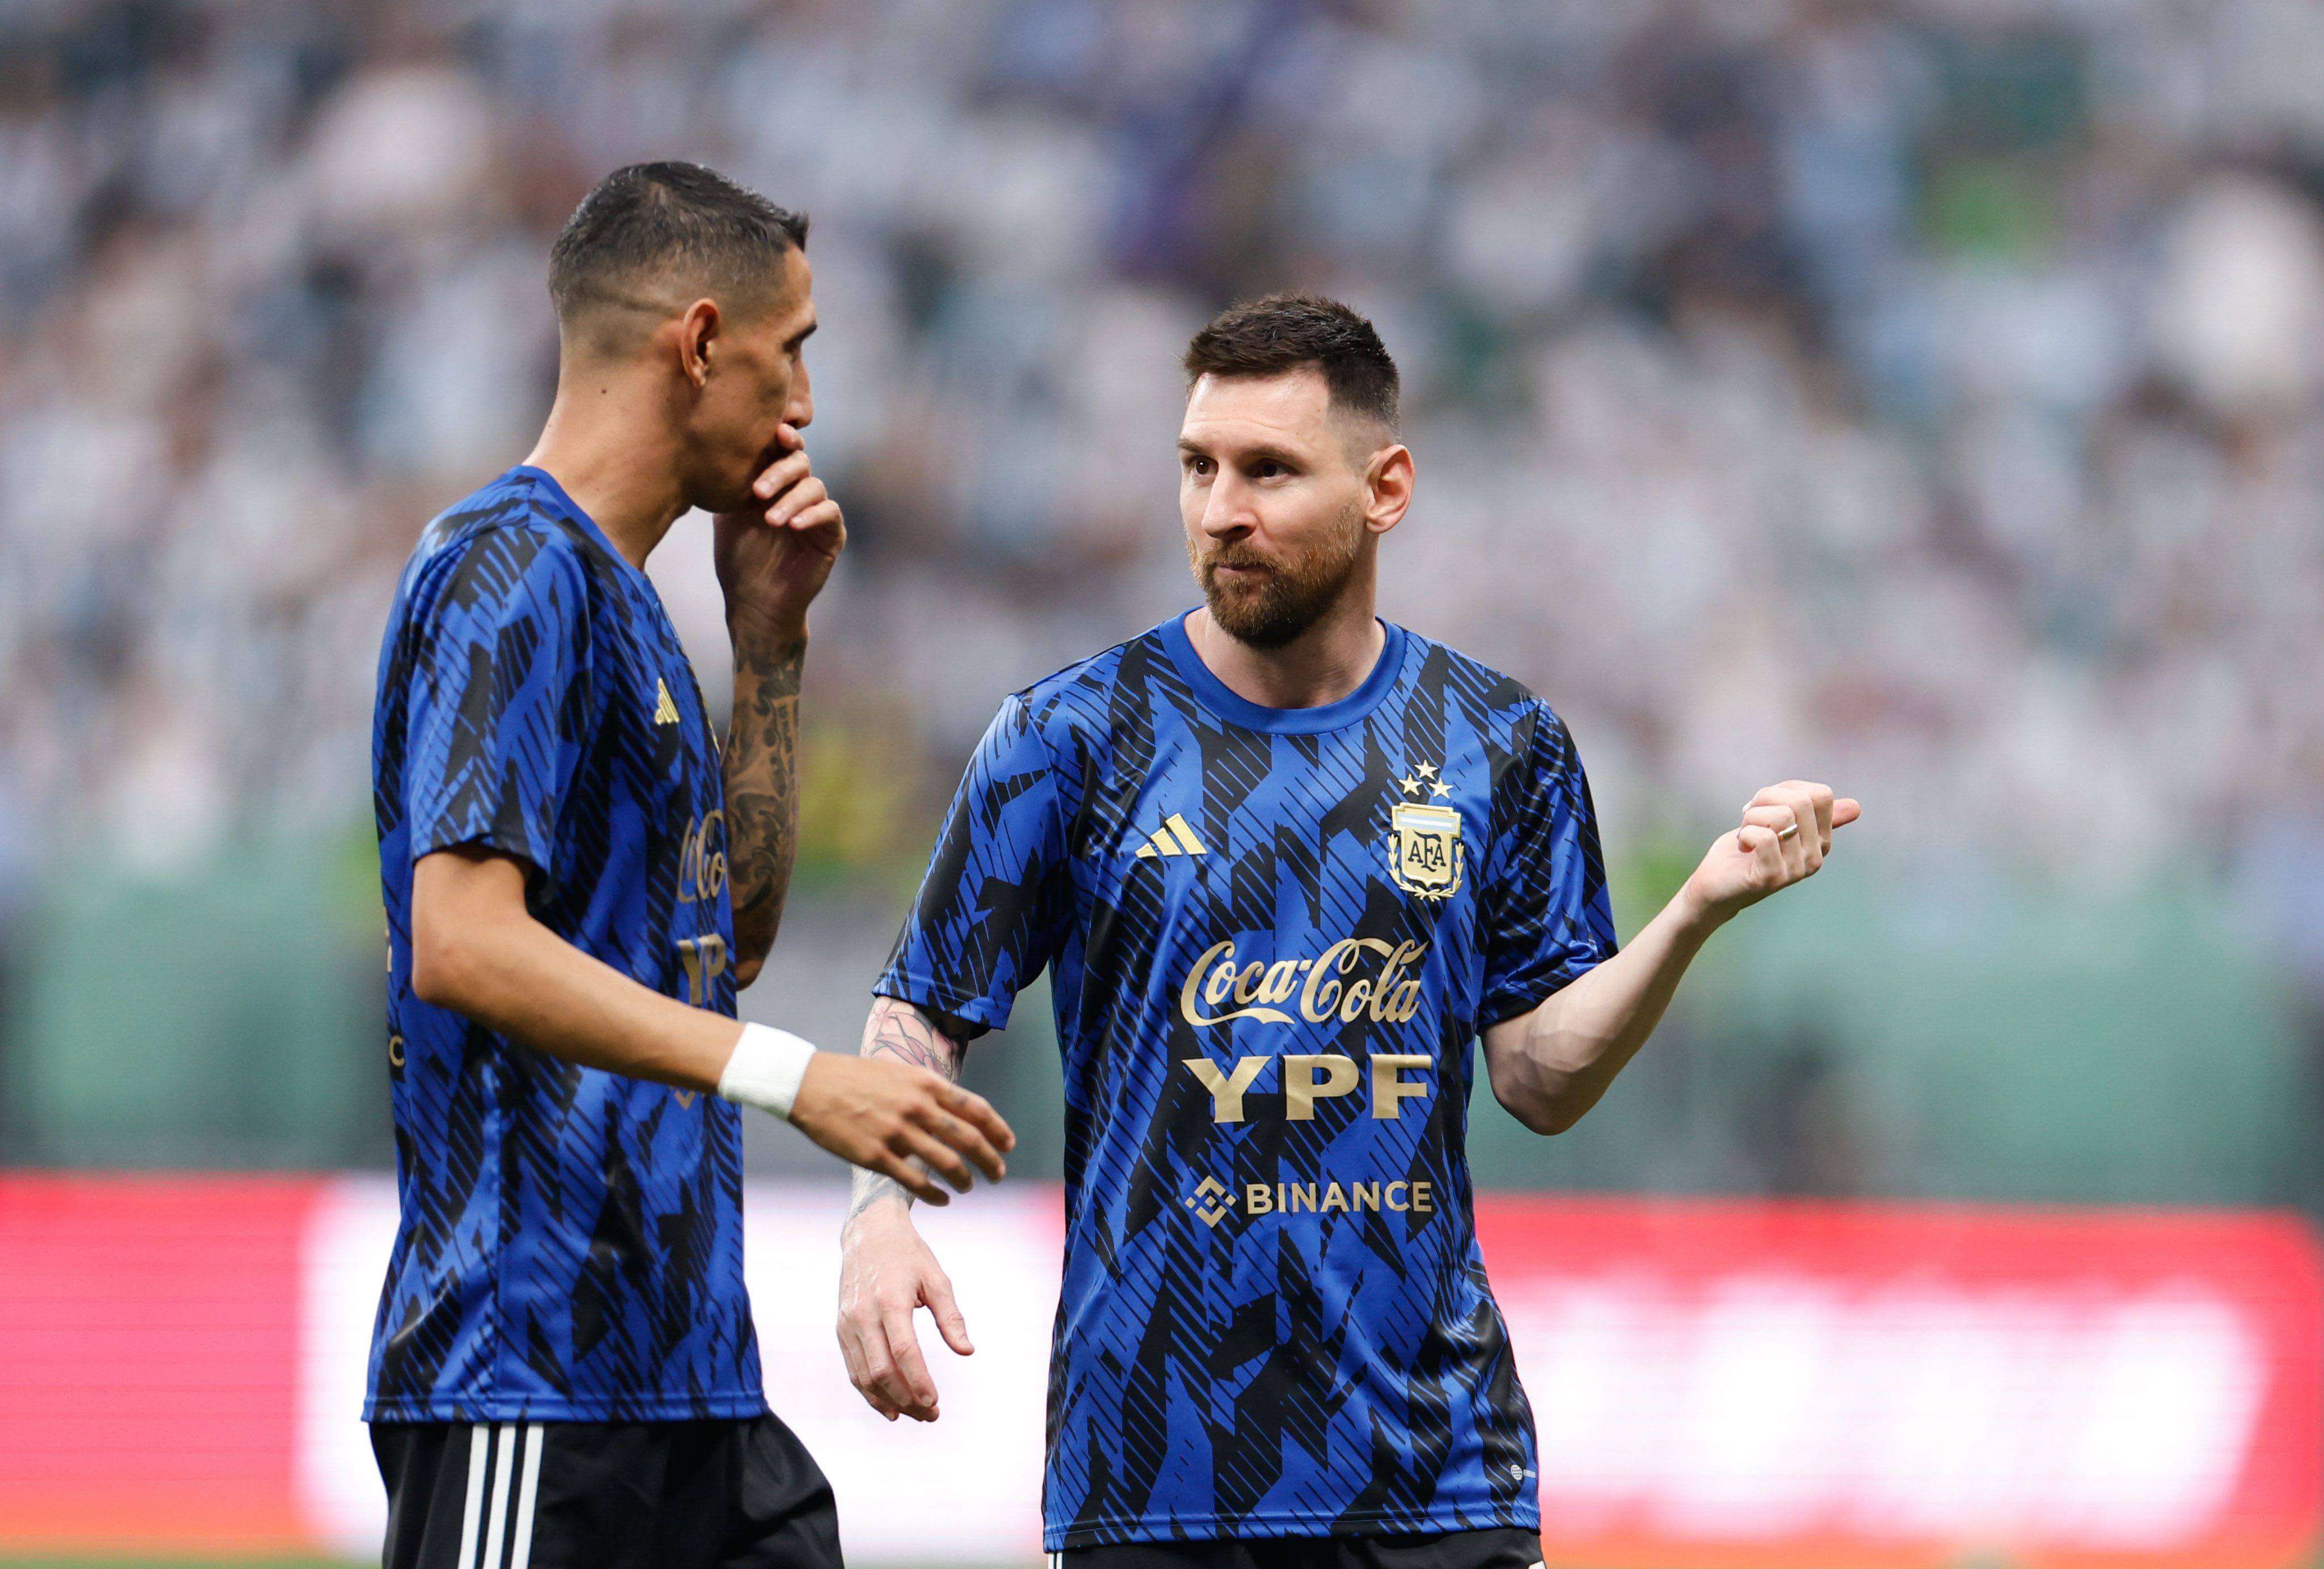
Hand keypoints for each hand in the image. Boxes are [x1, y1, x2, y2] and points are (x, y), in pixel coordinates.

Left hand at [714, 424, 844, 644]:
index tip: (775, 431)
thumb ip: (732, 483)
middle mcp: (797, 492)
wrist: (754, 602)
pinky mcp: (831, 535)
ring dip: (791, 500)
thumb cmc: (738, 559)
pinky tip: (793, 525)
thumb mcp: (728, 516)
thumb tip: (722, 449)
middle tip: (758, 491)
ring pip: (814, 487)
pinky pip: (829, 513)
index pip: (781, 451)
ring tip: (771, 521)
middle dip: (780, 472)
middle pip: (800, 462)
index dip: (782, 437)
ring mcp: (816, 512)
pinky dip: (812, 515)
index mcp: (773, 482)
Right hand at [789, 1052, 1014, 1206]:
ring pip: (948, 1164)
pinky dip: (936, 1194)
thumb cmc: (856, 1077)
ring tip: (970, 1186)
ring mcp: (897, 1133)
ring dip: (965, 1180)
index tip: (1008, 1144)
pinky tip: (943, 1200)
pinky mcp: (876, 1156)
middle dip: (991, 1160)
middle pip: (969, 1139)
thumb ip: (929, 1092)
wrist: (810, 1084)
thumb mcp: (900, 1072)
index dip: (998, 1129)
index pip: (976, 1109)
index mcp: (926, 1083)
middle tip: (998, 1173)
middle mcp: (917, 1107)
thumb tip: (957, 1113)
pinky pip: (916, 1182)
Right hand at [837, 1200, 971, 1421]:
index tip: (934, 1402)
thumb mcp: (936, 1278)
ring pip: (864, 1376)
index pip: (904, 1351)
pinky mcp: (841, 1329)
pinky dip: (870, 1392)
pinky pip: (854, 1368)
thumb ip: (951, 1317)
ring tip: (914, 1415)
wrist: (869, 1233)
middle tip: (931, 1415)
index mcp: (890, 1300)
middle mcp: (863, 1315)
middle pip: (882, 1370)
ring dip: (889, 1401)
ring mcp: (848, 1324)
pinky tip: (889, 1406)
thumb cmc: (908, 1255)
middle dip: (907, 1399)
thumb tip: (967, 1351)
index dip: (918, 1381)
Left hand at [1680, 779, 1859, 924]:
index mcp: (1822, 840)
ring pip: (1780, 817)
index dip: (1788, 788)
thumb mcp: (1779, 824)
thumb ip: (1809, 811)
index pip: (1822, 794)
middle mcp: (1816, 856)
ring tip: (1744, 833)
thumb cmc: (1747, 849)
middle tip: (1749, 815)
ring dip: (1751, 817)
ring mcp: (1797, 870)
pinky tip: (1742, 846)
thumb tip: (1856, 807)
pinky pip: (1764, 837)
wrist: (1717, 886)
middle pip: (1800, 801)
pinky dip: (1745, 834)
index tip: (1767, 804)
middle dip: (1765, 798)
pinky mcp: (1773, 878)